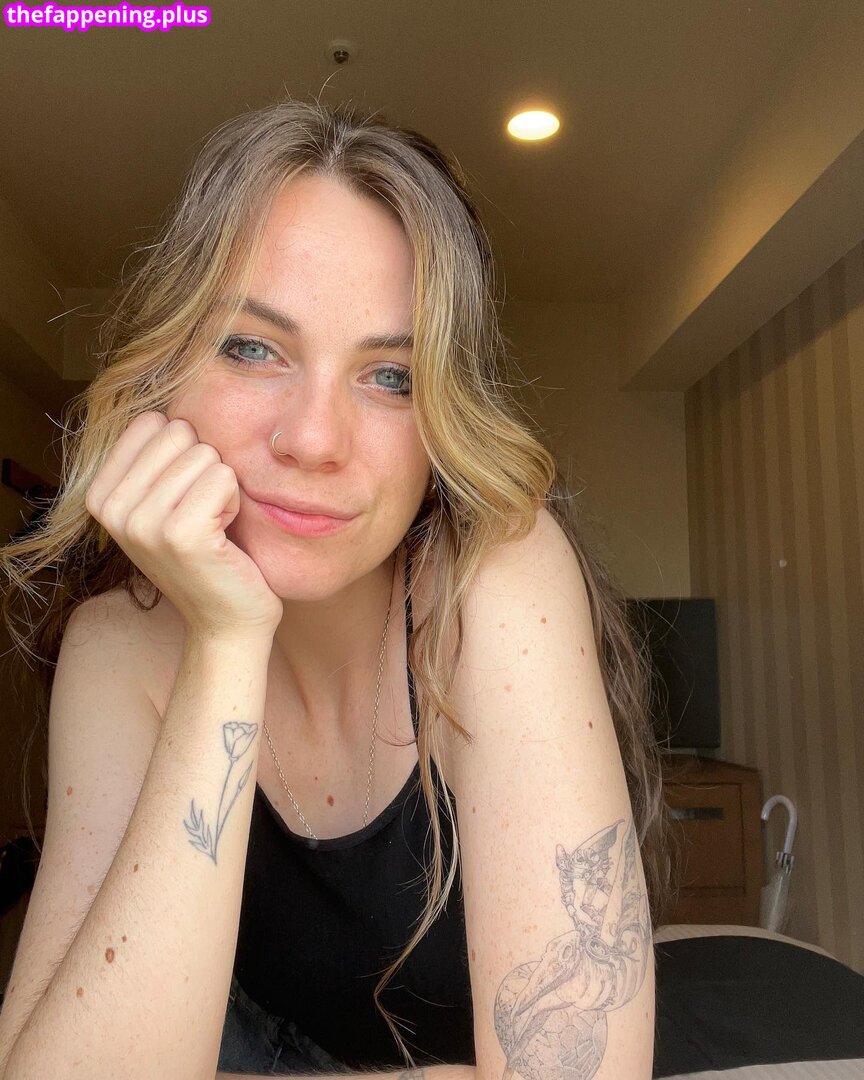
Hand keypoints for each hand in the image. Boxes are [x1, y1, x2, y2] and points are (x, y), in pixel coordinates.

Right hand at [85, 410, 283, 640]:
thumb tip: (167, 403)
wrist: (227, 619)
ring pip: (206, 454)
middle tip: (202, 516)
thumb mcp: (164, 500)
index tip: (183, 499)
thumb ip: (154, 456)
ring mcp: (143, 523)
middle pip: (180, 432)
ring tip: (212, 528)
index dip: (183, 453)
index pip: (152, 422)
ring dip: (222, 488)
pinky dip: (234, 502)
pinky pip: (224, 477)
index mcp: (100, 495)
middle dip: (204, 468)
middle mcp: (113, 509)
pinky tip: (224, 536)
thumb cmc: (208, 552)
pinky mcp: (182, 535)